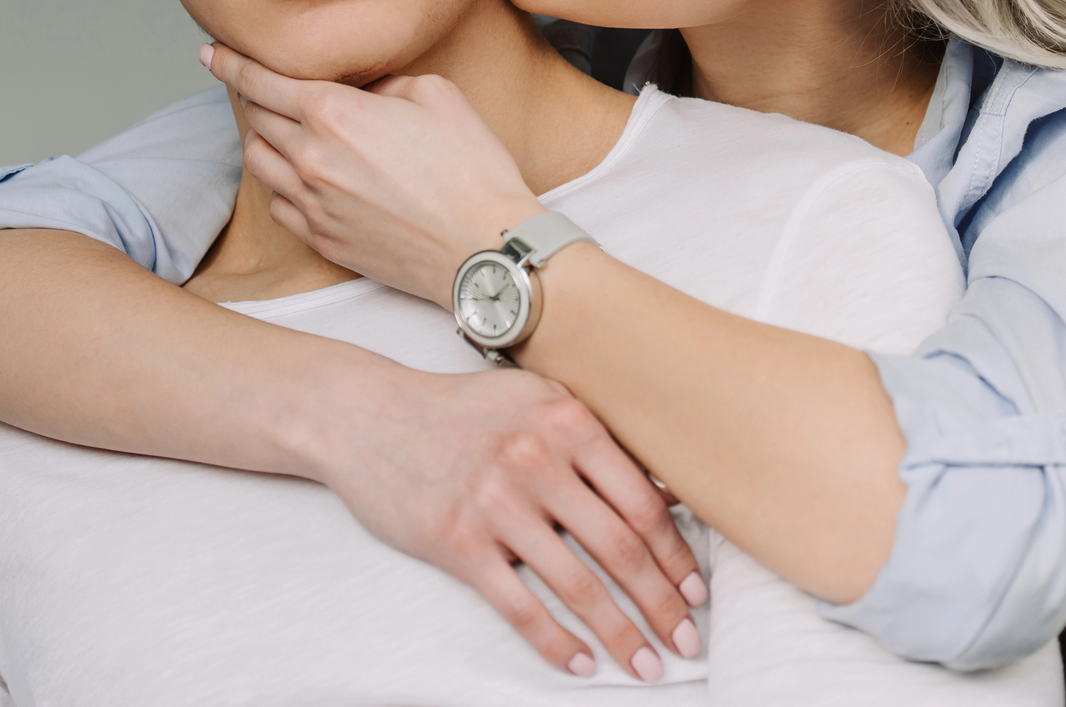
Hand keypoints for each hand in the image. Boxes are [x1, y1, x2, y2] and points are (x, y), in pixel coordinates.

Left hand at [203, 43, 542, 305]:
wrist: (484, 248)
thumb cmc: (472, 170)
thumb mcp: (438, 95)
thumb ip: (387, 82)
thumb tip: (368, 92)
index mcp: (334, 114)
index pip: (259, 80)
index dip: (230, 62)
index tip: (211, 52)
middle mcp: (311, 158)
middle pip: (255, 117)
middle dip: (251, 95)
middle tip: (255, 84)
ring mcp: (313, 204)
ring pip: (258, 162)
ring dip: (264, 139)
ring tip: (282, 130)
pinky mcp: (323, 239)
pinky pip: (280, 205)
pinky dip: (282, 184)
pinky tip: (303, 176)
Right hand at [317, 363, 706, 679]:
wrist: (367, 414)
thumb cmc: (460, 410)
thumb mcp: (535, 401)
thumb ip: (595, 440)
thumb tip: (665, 495)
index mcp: (567, 422)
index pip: (642, 502)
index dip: (678, 555)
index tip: (698, 590)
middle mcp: (536, 460)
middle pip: (621, 549)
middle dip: (663, 604)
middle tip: (688, 641)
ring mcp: (495, 502)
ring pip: (578, 585)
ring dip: (621, 633)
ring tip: (646, 663)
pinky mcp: (456, 540)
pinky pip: (520, 605)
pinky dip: (557, 642)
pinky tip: (581, 662)